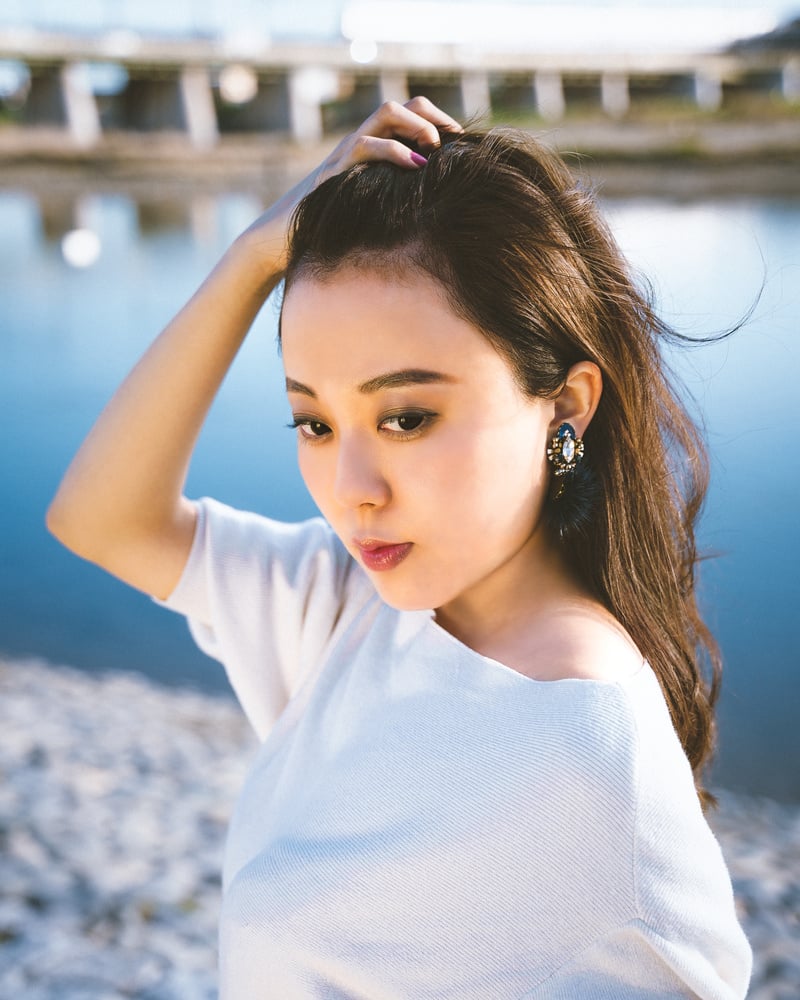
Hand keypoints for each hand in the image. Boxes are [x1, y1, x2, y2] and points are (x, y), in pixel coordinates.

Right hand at [239, 97, 461, 284]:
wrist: (281, 240)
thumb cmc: (331, 232)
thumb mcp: (372, 215)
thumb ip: (396, 204)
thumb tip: (438, 217)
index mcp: (373, 151)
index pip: (412, 115)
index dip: (441, 123)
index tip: (463, 146)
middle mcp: (361, 143)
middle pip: (404, 104)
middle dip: (434, 117)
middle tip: (455, 143)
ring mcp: (346, 153)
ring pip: (386, 113)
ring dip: (418, 126)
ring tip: (435, 150)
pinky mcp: (335, 170)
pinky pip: (367, 146)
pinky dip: (396, 153)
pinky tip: (417, 169)